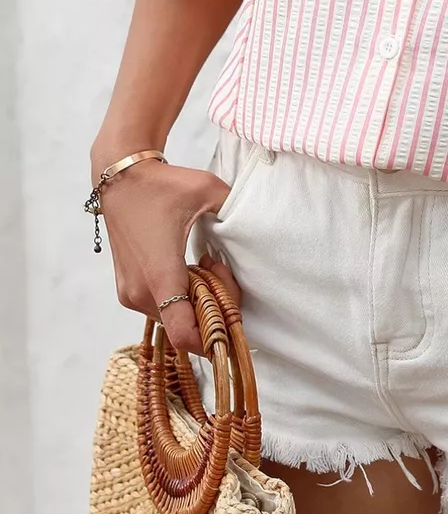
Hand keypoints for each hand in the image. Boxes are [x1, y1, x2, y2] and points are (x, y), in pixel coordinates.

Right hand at [94, 155, 240, 355]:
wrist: (120, 178)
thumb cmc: (163, 185)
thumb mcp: (208, 191)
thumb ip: (237, 211)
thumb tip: (260, 225)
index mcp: (160, 276)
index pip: (186, 335)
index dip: (215, 334)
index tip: (231, 309)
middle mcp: (140, 293)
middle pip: (187, 328)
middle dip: (214, 307)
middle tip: (221, 270)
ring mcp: (130, 294)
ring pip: (175, 319)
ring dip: (198, 301)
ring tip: (207, 264)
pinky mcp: (127, 289)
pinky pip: (163, 308)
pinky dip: (182, 296)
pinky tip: (191, 268)